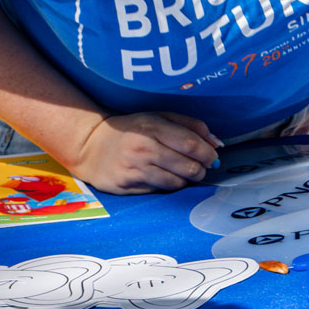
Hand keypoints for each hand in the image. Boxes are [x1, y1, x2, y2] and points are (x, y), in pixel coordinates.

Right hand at [67, 111, 220, 193]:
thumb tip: (217, 143)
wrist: (91, 146)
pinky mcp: (127, 186)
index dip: (208, 153)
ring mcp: (134, 169)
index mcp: (152, 127)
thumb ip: (190, 126)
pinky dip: (169, 186)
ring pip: (176, 183)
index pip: (190, 144)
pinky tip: (165, 177)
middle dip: (201, 170)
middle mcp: (143, 148)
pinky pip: (160, 190)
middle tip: (201, 168)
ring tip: (184, 173)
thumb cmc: (132, 130)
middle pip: (188, 167)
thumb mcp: (159, 118)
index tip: (214, 157)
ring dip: (187, 180)